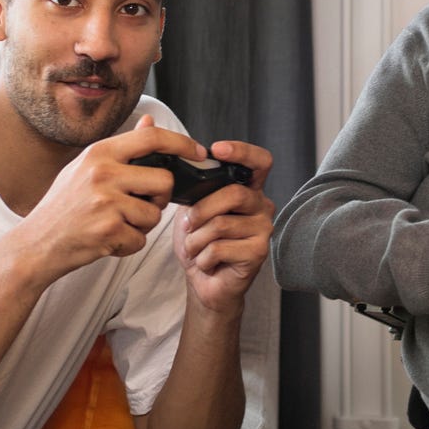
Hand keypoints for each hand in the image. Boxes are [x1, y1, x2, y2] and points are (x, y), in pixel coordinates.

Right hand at [15, 115, 205, 282]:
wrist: (36, 243)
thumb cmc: (63, 205)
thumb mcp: (86, 167)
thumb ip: (122, 148)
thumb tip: (150, 121)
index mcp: (99, 153)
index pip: (151, 137)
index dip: (182, 142)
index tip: (198, 152)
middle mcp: (102, 174)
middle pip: (164, 180)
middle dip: (160, 197)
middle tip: (140, 204)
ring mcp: (106, 203)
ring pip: (155, 214)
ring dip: (142, 225)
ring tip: (115, 224)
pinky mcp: (109, 231)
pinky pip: (141, 239)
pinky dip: (129, 244)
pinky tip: (108, 239)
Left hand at [177, 138, 274, 317]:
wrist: (203, 282)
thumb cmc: (199, 243)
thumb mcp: (189, 208)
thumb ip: (187, 183)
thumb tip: (165, 145)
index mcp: (247, 189)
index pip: (259, 161)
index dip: (242, 151)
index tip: (217, 149)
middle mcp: (261, 205)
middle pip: (234, 193)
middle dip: (201, 211)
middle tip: (189, 226)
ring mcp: (263, 229)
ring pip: (222, 224)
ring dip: (196, 240)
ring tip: (196, 248)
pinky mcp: (258, 252)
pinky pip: (221, 248)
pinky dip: (203, 257)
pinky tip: (206, 262)